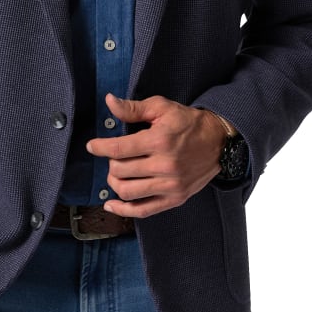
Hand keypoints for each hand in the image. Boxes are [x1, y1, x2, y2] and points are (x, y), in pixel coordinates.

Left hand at [86, 93, 224, 217]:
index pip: (118, 149)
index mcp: (159, 141)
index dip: (100, 147)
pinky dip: (124, 210)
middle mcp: (164, 165)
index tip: (92, 146)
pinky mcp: (175, 198)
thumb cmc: (188, 122)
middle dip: (110, 163)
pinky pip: (144, 210)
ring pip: (128, 192)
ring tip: (116, 173)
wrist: (219, 141)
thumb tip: (110, 101)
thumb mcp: (162, 107)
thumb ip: (133, 108)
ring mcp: (170, 185)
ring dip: (114, 183)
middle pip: (120, 171)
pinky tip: (111, 204)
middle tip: (112, 156)